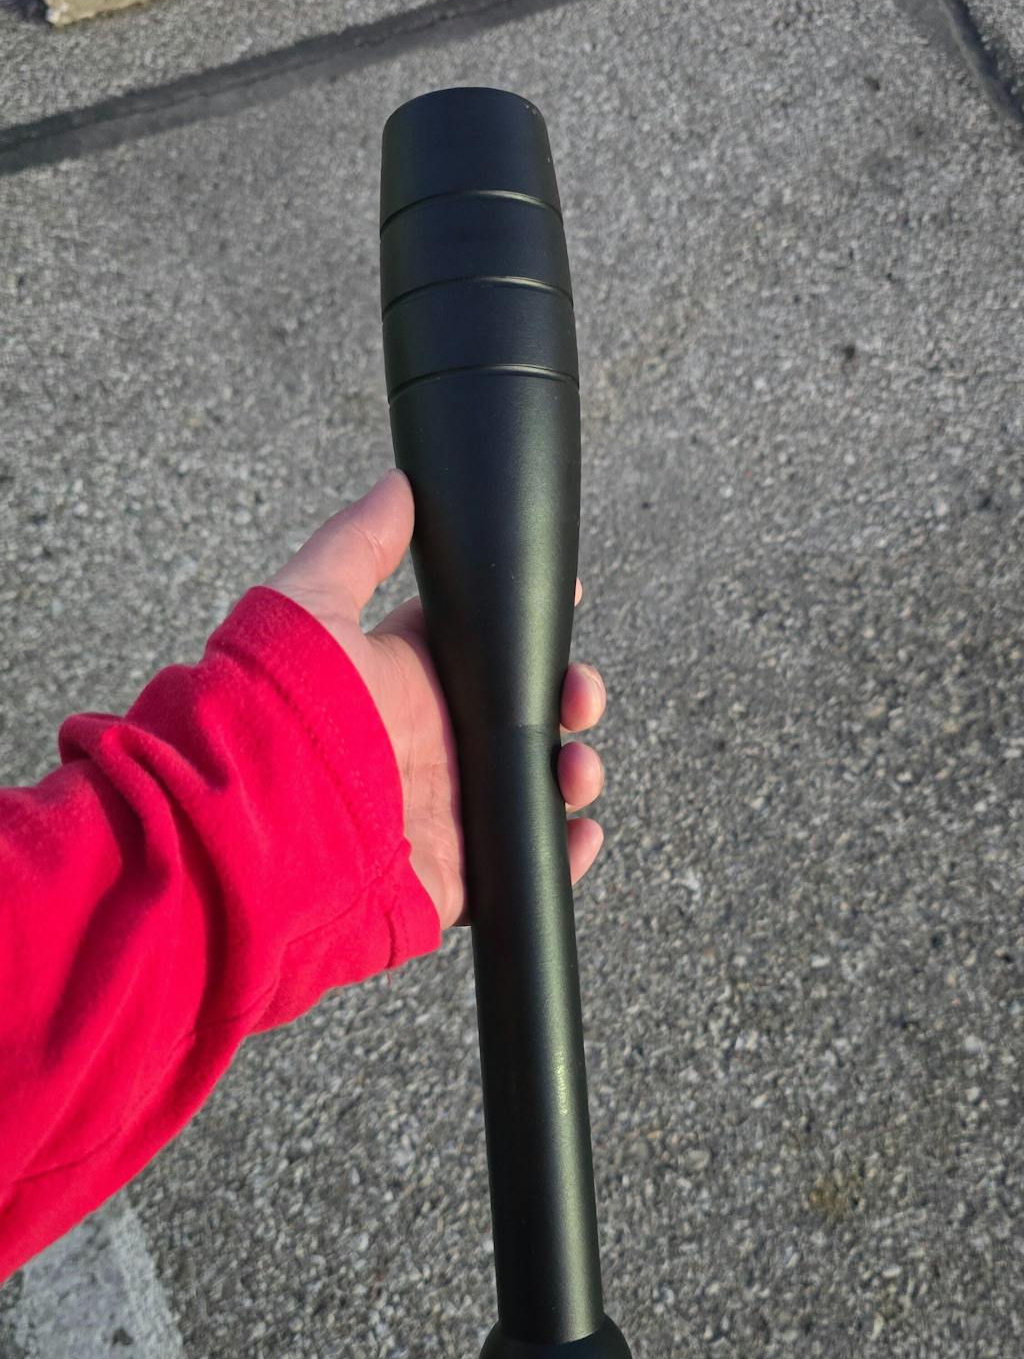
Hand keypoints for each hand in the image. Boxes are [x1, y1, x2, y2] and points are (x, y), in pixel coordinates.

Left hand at [267, 470, 606, 931]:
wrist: (257, 830)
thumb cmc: (274, 713)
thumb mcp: (311, 608)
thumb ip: (358, 546)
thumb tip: (400, 484)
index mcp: (405, 682)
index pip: (482, 647)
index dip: (528, 626)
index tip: (567, 601)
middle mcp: (430, 745)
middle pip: (524, 716)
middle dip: (568, 698)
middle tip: (582, 696)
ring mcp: (445, 810)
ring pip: (534, 787)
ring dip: (573, 771)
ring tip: (578, 769)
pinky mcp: (454, 874)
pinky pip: (525, 865)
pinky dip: (563, 853)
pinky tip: (581, 833)